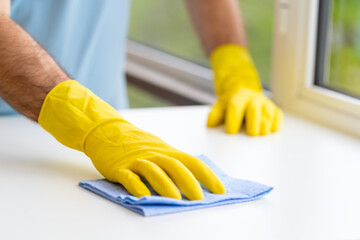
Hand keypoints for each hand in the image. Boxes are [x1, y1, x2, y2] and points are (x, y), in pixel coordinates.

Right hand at [39, 81, 224, 199]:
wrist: (109, 132)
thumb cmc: (138, 144)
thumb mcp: (160, 150)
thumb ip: (175, 163)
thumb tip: (198, 180)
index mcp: (168, 152)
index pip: (192, 162)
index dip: (207, 176)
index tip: (220, 190)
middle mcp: (155, 155)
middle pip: (175, 166)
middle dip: (189, 182)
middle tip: (199, 198)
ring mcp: (137, 160)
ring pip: (154, 171)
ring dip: (166, 186)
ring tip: (175, 200)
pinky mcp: (120, 168)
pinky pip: (129, 177)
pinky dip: (137, 186)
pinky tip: (144, 196)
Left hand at [207, 44, 282, 135]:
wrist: (243, 91)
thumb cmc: (231, 104)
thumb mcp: (220, 106)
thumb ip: (215, 114)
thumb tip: (210, 124)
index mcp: (238, 97)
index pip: (235, 107)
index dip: (233, 120)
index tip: (231, 132)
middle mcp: (253, 99)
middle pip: (254, 109)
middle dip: (253, 123)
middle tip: (251, 134)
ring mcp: (265, 104)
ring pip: (268, 114)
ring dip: (265, 126)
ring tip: (260, 134)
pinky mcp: (275, 110)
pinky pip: (278, 117)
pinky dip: (275, 125)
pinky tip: (270, 130)